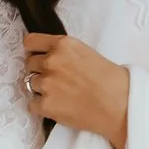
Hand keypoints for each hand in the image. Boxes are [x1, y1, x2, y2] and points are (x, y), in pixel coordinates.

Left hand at [23, 34, 130, 148]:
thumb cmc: (110, 80)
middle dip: (39, 71)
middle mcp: (51, 61)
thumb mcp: (86, 52)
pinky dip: (42, 107)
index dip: (33, 51)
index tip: (37, 56)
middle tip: (56, 79)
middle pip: (29, 64)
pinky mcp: (45, 105)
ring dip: (41, 89)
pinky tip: (59, 106)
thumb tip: (47, 56)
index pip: (30, 42)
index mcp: (63, 44)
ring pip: (30, 84)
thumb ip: (64, 52)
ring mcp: (46, 84)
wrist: (120, 105)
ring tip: (61, 94)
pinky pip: (32, 104)